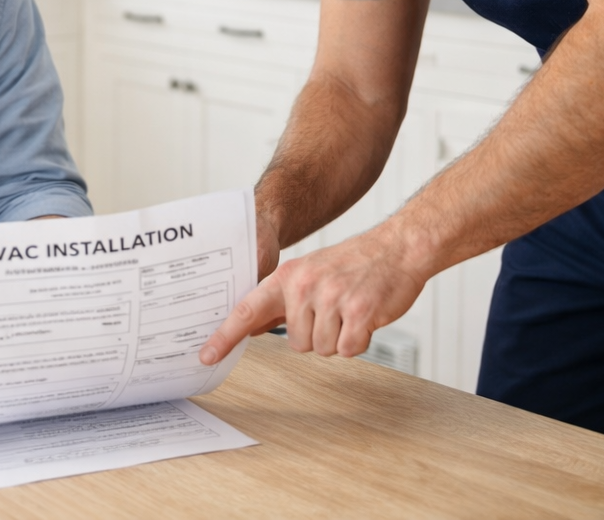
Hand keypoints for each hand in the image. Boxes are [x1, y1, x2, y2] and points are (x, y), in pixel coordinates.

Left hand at [199, 223, 425, 363]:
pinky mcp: (359, 313)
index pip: (247, 310)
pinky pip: (349, 349)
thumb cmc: (354, 264)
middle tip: (336, 309)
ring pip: (323, 349)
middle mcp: (305, 286)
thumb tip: (249, 327)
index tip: (206, 356)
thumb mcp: (308, 273)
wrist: (398, 248)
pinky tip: (365, 317)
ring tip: (351, 310)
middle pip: (296, 342)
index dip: (225, 336)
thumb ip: (279, 302)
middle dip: (318, 335)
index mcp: (288, 277)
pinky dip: (360, 341)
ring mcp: (332, 299)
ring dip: (340, 338)